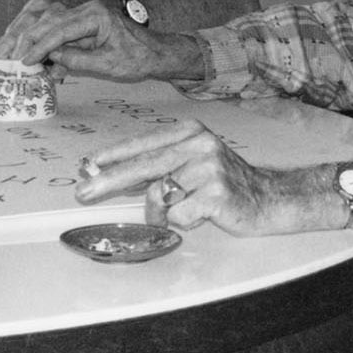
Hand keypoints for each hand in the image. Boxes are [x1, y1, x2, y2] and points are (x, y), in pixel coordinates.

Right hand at [0, 0, 197, 81]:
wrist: (156, 50)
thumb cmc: (138, 57)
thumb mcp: (109, 64)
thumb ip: (78, 59)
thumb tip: (50, 57)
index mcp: (96, 14)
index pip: (60, 28)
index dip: (40, 45)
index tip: (24, 60)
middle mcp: (86, 7)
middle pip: (46, 17)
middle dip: (23, 36)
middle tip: (2, 54)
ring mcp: (81, 10)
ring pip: (43, 14)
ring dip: (22, 30)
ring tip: (2, 46)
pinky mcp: (78, 19)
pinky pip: (50, 22)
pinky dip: (33, 34)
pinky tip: (21, 48)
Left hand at [74, 120, 330, 235]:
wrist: (269, 198)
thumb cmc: (222, 182)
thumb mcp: (191, 162)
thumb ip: (156, 165)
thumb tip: (108, 172)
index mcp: (190, 131)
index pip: (143, 143)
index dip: (112, 156)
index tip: (87, 166)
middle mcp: (199, 144)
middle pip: (144, 165)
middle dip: (109, 180)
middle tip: (83, 192)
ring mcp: (209, 168)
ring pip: (160, 194)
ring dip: (160, 212)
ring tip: (181, 212)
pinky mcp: (217, 193)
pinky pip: (179, 214)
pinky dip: (183, 222)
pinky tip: (202, 214)